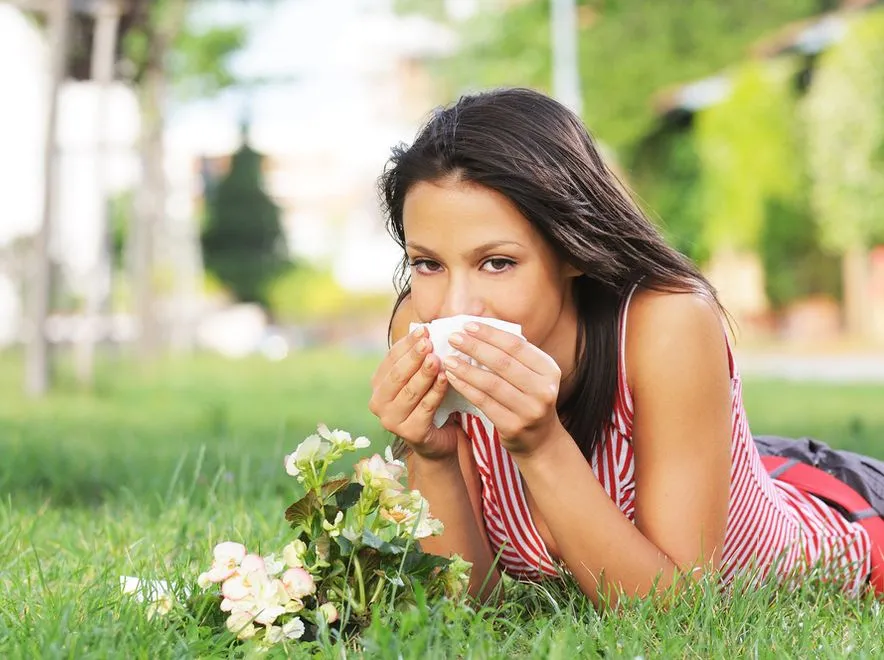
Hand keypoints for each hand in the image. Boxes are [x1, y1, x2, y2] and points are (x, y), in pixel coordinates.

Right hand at [368, 325, 462, 459]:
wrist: (437, 439)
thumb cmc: (428, 402)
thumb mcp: (420, 378)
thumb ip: (418, 358)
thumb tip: (424, 330)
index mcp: (378, 385)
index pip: (391, 360)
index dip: (406, 344)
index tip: (424, 330)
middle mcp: (378, 403)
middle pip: (397, 375)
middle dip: (413, 358)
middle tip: (429, 342)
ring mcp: (391, 421)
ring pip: (410, 392)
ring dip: (424, 374)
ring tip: (437, 359)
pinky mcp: (409, 433)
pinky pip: (425, 408)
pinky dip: (436, 392)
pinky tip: (445, 378)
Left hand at [441, 321, 563, 455]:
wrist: (540, 440)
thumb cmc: (528, 398)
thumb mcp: (531, 375)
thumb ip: (512, 354)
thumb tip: (477, 324)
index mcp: (549, 370)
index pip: (516, 345)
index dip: (490, 334)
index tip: (468, 325)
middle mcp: (543, 390)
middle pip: (503, 363)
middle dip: (475, 347)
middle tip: (453, 338)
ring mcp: (530, 410)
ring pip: (491, 383)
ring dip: (466, 369)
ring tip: (448, 359)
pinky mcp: (513, 426)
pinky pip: (484, 402)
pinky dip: (466, 388)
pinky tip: (452, 378)